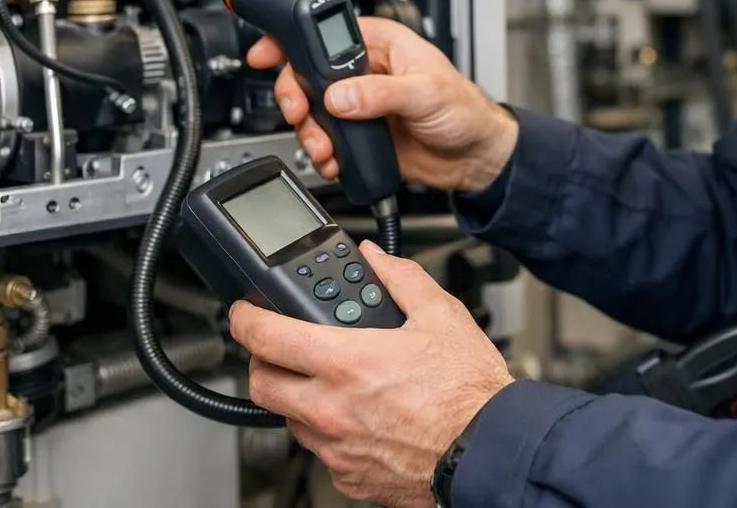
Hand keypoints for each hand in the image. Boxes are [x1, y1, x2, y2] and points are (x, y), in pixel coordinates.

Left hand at [230, 242, 513, 506]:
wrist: (491, 450)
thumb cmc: (470, 392)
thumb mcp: (441, 315)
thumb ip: (400, 278)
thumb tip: (374, 259)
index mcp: (347, 362)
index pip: (265, 337)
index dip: (245, 319)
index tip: (245, 312)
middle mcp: (331, 409)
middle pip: (262, 383)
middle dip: (264, 361)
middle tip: (281, 347)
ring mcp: (337, 448)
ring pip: (289, 419)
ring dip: (298, 397)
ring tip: (332, 381)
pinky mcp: (349, 477)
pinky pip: (321, 451)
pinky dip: (329, 430)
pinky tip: (359, 416)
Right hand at [247, 16, 517, 192]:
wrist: (474, 157)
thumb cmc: (464, 110)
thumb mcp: (426, 93)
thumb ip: (380, 93)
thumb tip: (340, 96)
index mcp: (380, 43)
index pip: (325, 33)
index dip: (291, 40)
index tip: (268, 54)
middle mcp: (363, 70)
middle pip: (306, 75)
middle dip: (295, 96)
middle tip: (298, 113)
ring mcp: (357, 104)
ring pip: (311, 112)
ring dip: (308, 132)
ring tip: (324, 147)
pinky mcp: (357, 135)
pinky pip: (325, 140)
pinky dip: (322, 153)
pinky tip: (334, 160)